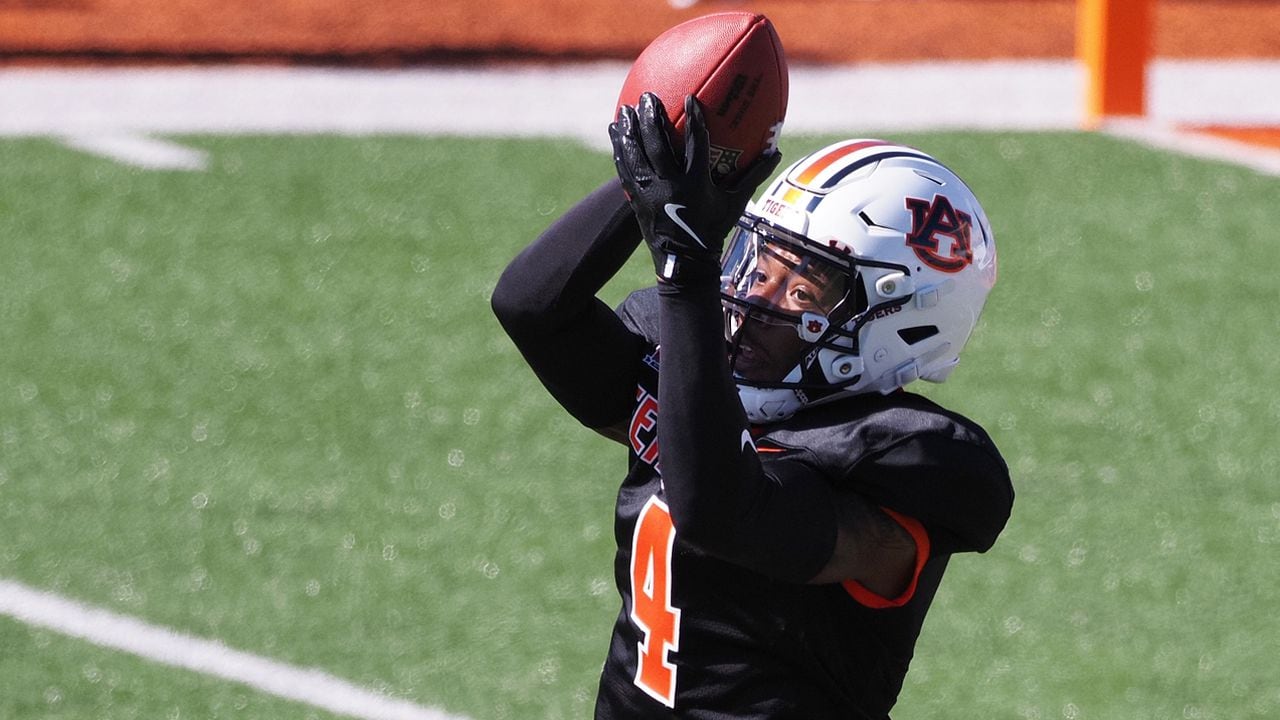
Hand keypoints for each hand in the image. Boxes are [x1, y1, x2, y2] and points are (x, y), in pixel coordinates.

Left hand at [609, 93, 780, 285]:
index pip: (695, 145)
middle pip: (658, 146)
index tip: (690, 97)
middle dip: (651, 119)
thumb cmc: (713, 229)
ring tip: (625, 109)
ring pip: (636, 156)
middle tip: (648, 97)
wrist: (685, 262)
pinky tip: (615, 133)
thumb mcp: (735, 202)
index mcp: (696, 184)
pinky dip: (620, 150)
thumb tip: (775, 151)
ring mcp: (650, 194)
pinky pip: (625, 171)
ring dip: (629, 131)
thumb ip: (753, 175)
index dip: (693, 120)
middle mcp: (671, 186)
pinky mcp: (636, 200)